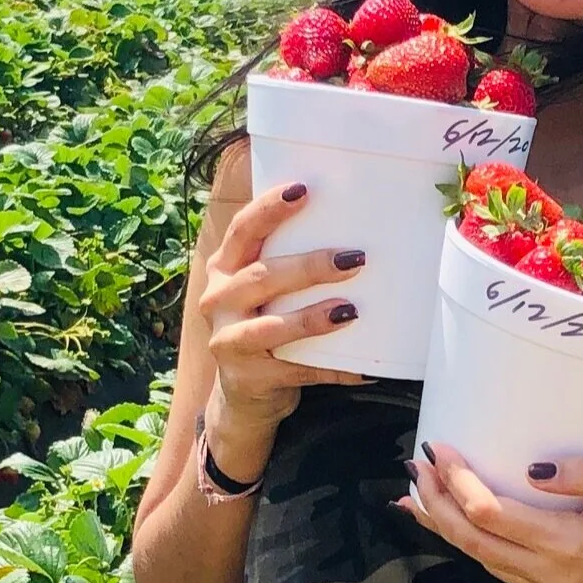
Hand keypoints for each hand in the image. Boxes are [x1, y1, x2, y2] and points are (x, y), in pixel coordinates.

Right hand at [197, 180, 368, 474]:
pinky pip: (295, 371)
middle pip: (262, 277)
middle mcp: (218, 301)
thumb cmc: (264, 323)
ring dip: (312, 319)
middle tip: (354, 259)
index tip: (303, 190)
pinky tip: (364, 369)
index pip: (243, 231)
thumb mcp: (263, 290)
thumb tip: (356, 229)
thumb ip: (286, 260)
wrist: (243, 392)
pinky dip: (332, 369)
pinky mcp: (248, 377)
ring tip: (349, 311)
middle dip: (309, 267)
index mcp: (224, 269)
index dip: (269, 209)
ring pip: (271, 327)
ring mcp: (228, 341)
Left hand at [400, 442, 582, 582]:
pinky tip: (445, 518)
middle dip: (437, 501)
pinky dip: (464, 539)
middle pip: (472, 540)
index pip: (492, 514)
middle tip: (416, 464)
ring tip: (417, 488)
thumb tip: (534, 467)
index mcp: (569, 546)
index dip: (459, 483)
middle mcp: (548, 575)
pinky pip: (493, 565)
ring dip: (443, 521)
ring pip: (477, 557)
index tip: (441, 450)